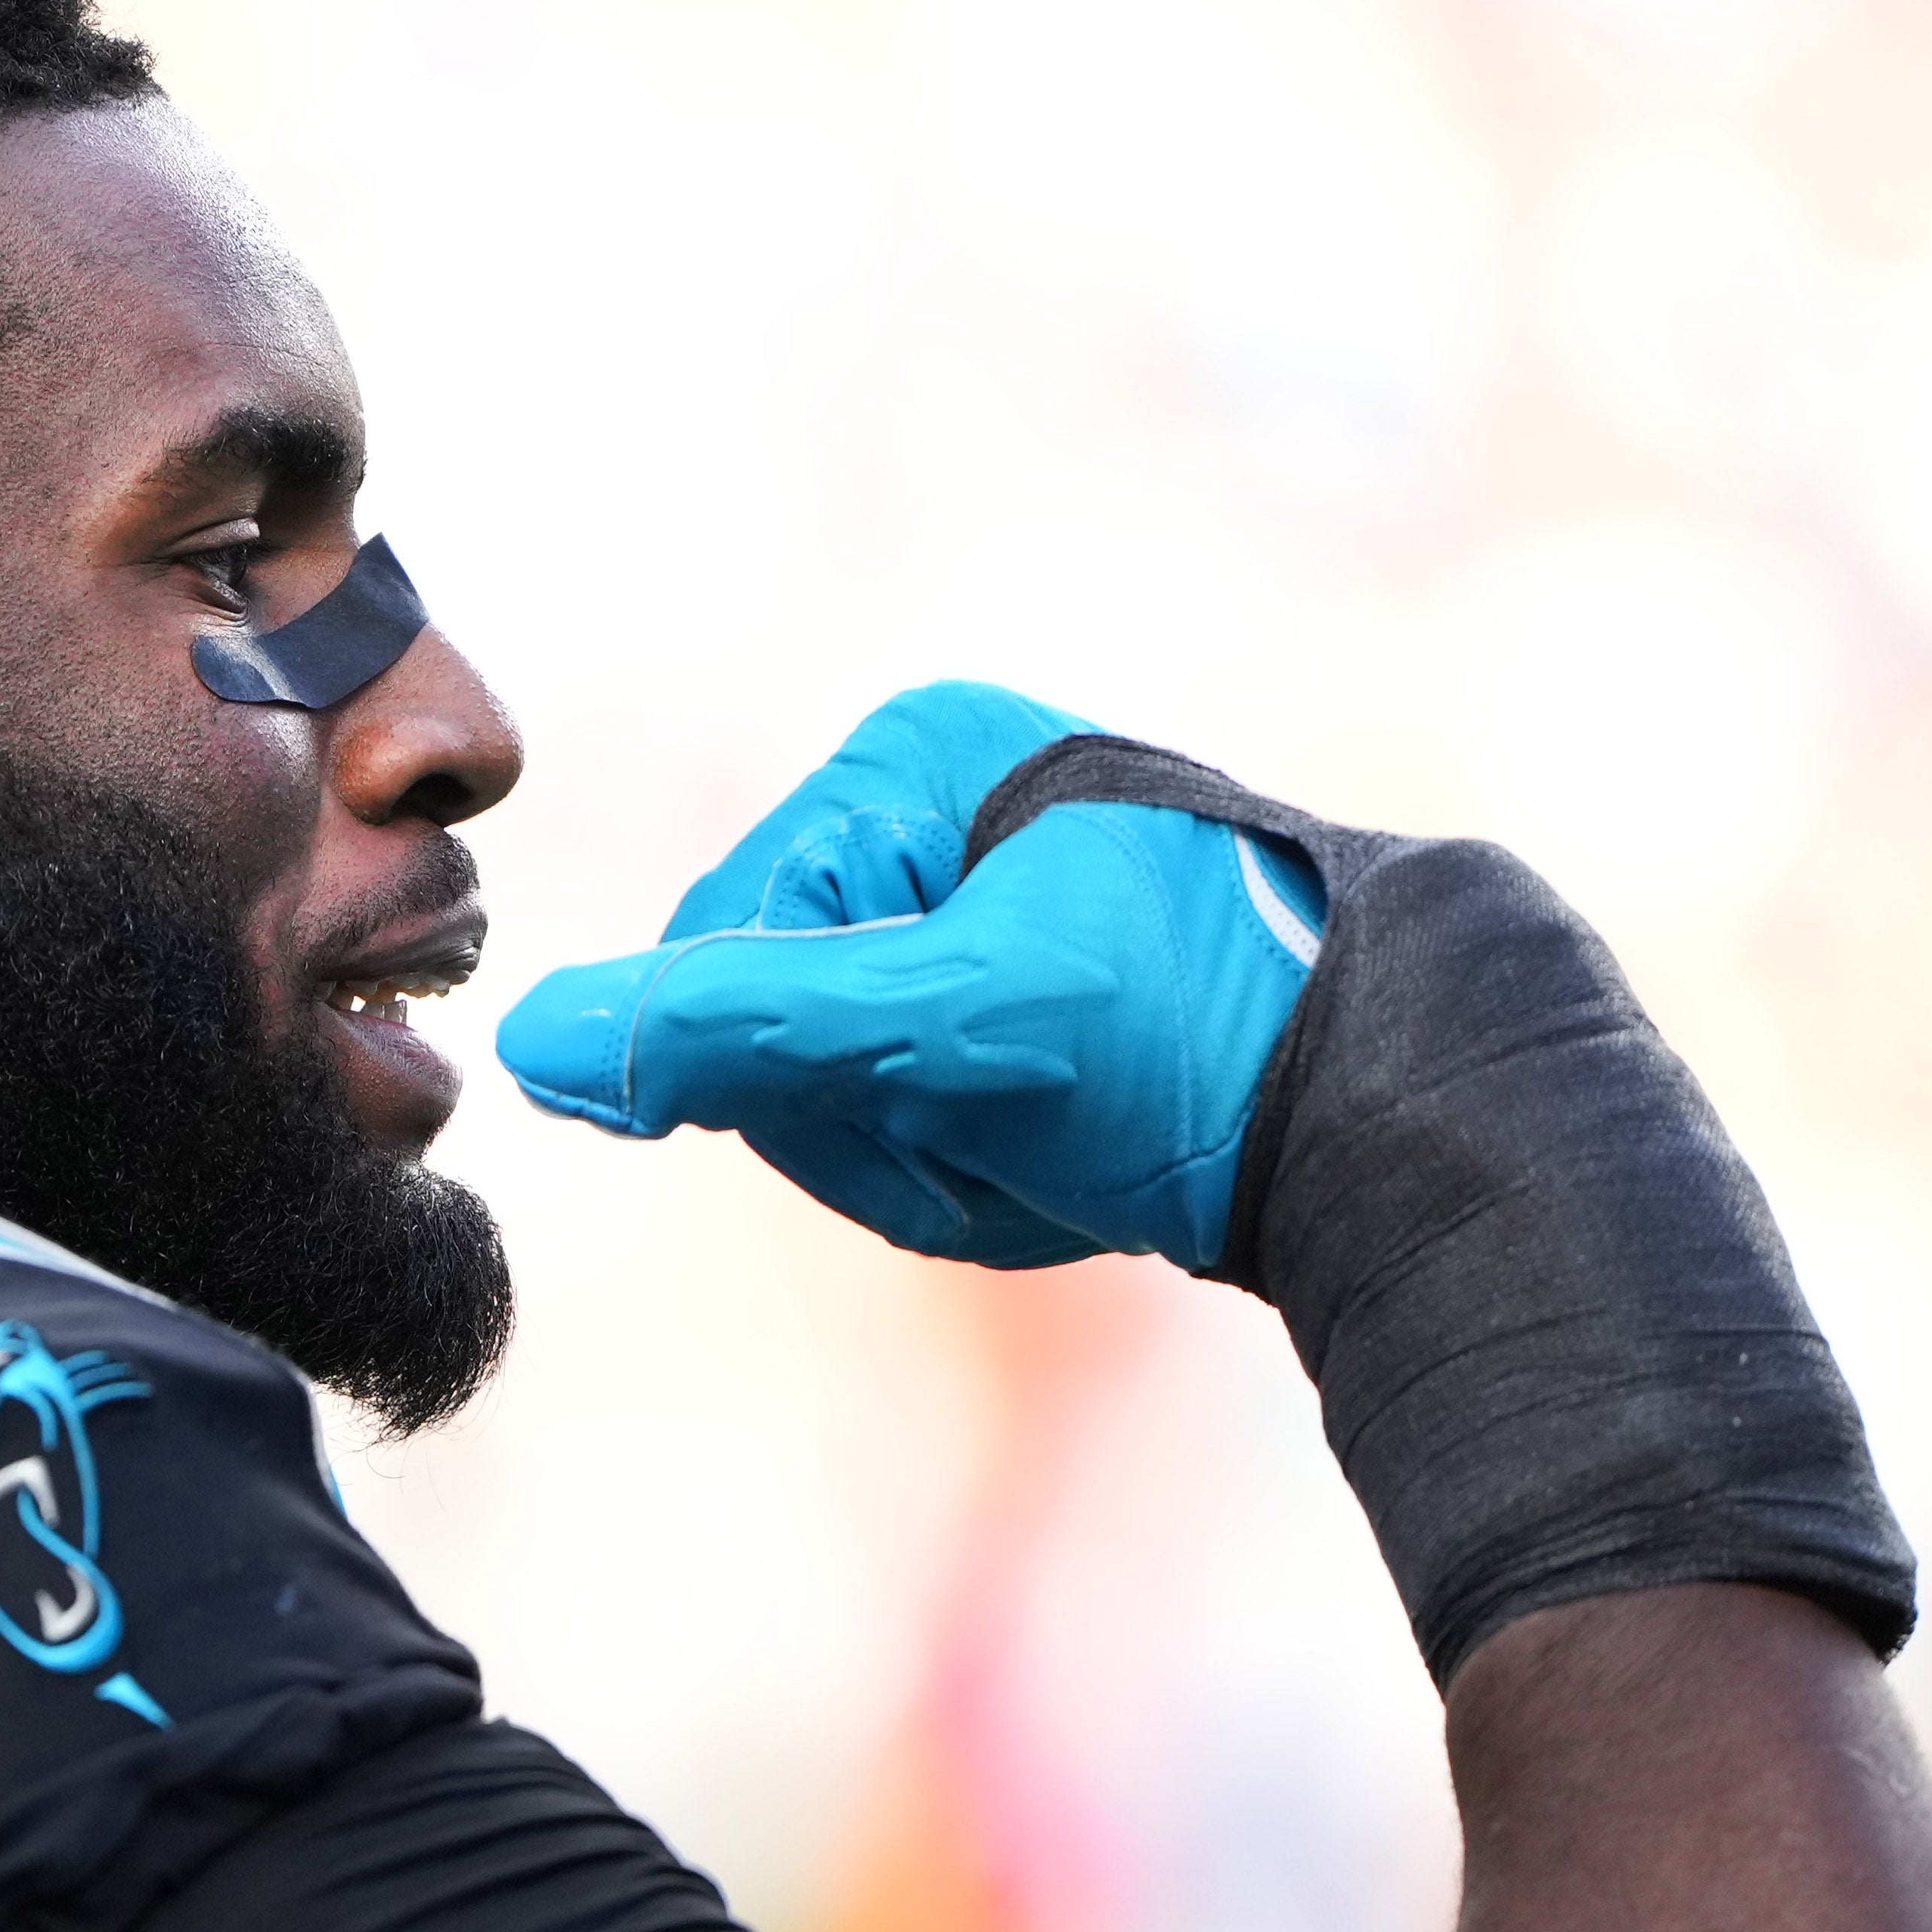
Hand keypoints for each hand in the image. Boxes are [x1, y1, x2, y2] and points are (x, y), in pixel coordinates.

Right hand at [493, 682, 1322, 1270]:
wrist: (1398, 1109)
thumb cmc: (1180, 1036)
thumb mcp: (942, 1030)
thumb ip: (734, 1031)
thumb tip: (533, 1043)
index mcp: (903, 765)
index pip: (719, 955)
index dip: (797, 1075)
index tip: (943, 1096)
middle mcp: (933, 813)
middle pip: (773, 1026)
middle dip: (876, 1121)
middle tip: (1007, 1132)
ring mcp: (979, 900)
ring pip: (841, 1090)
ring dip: (931, 1158)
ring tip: (1056, 1145)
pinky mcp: (1024, 986)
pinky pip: (918, 1109)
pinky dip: (979, 1166)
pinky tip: (1073, 1158)